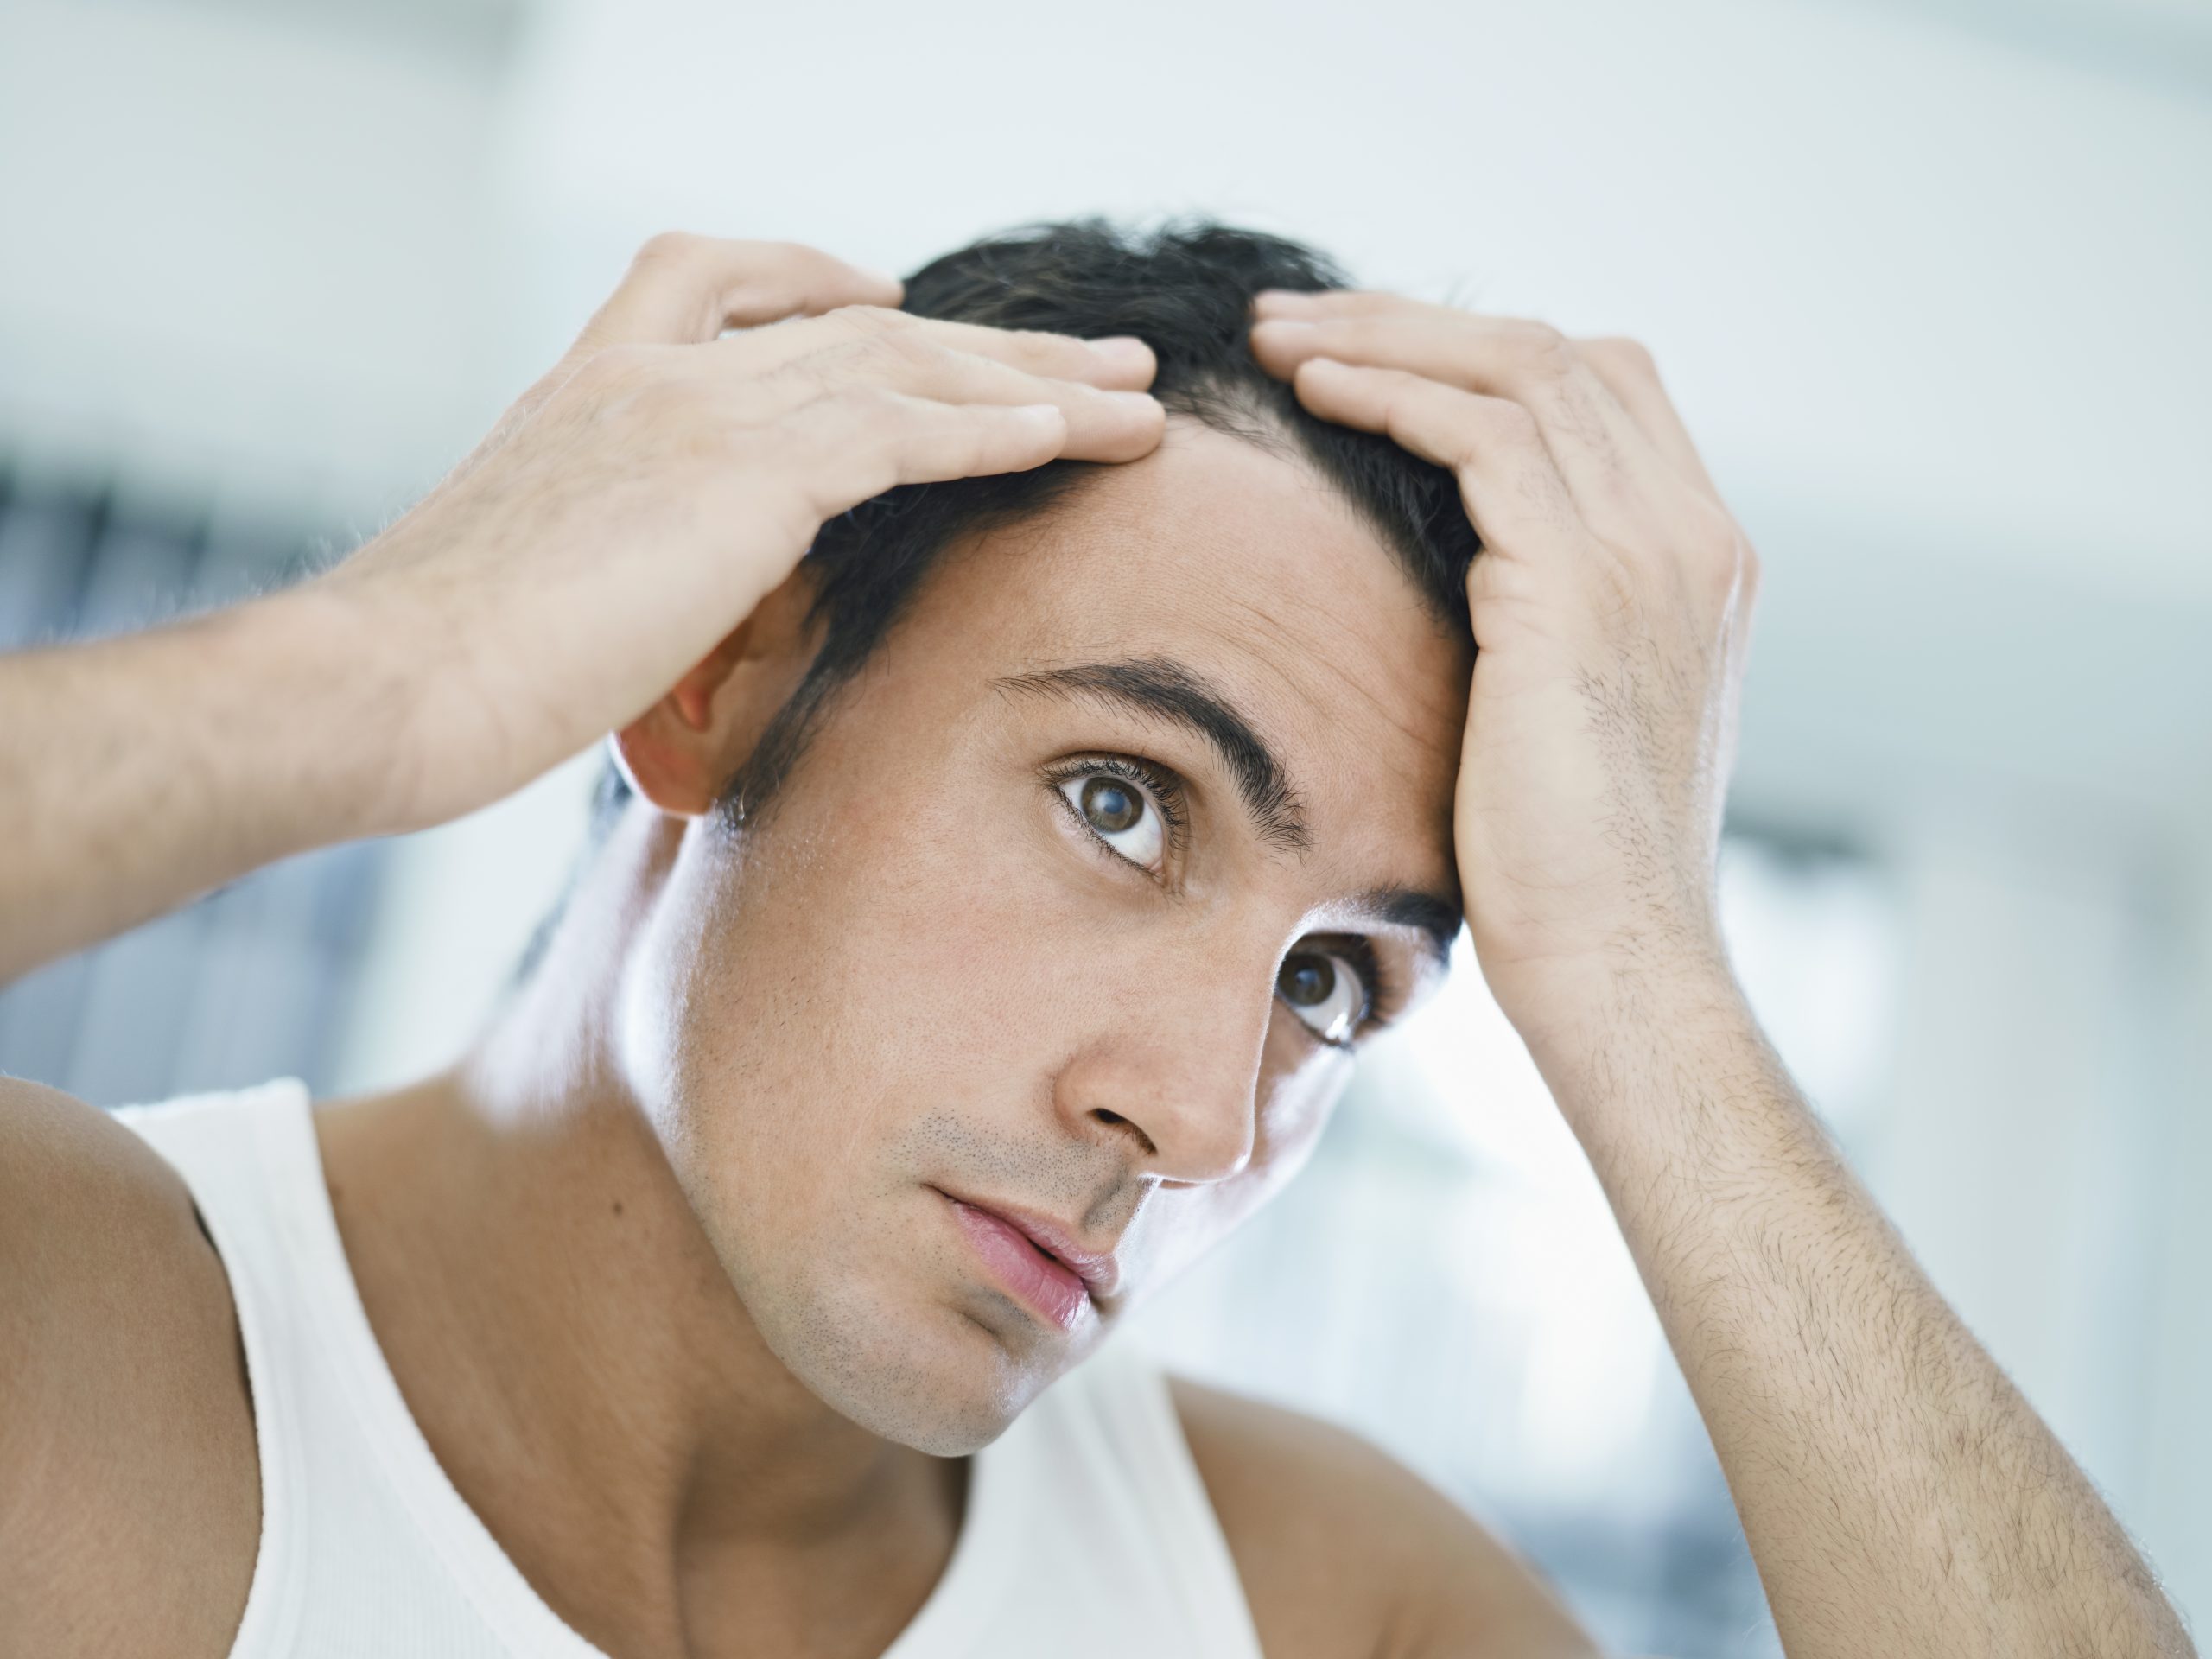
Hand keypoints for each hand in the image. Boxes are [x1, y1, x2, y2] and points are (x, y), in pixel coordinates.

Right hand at [314, 233, 1164, 831]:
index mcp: (588, 388)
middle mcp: (651, 373)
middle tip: (1092, 354)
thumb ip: (597, 575)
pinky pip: (906, 432)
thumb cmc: (425, 678)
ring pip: (905, 367)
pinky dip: (1001, 428)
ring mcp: (697, 411)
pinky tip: (1079, 434)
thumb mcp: (518, 594)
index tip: (889, 293)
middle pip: (855, 323)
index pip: (713, 280)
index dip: (815, 278)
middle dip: (985, 340)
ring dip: (1036, 382)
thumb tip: (647, 639)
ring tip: (1139, 395)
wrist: (382, 686)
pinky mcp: (742, 476)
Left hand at [1249, 292, 1756, 1061]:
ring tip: (1279, 338)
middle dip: (1417, 323)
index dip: (1482, 353)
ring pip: (1514, 369)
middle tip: (1301, 322)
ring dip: (1383, 338)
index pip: (1606, 388)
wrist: (1619, 964)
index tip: (1371, 358)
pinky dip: (1388, 393)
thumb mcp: (1573, 724)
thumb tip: (1468, 596)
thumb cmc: (1572, 875)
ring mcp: (1648, 551)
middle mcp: (1691, 534)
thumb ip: (1549, 633)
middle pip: (1556, 353)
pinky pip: (1477, 434)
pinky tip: (1309, 391)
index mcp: (1702, 559)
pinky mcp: (1577, 586)